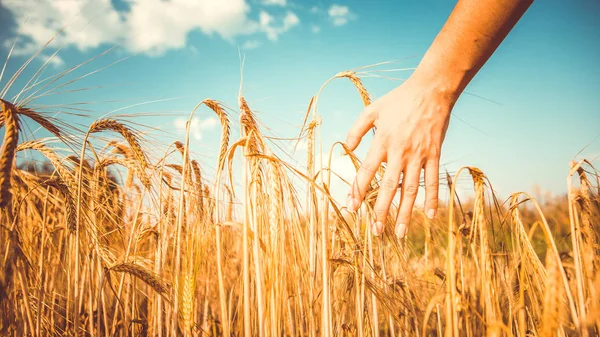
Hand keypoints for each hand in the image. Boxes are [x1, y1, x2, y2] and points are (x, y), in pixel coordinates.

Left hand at [345, 75, 454, 237]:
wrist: (430, 91)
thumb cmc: (399, 100)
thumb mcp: (372, 110)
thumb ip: (356, 130)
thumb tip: (346, 148)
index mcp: (382, 142)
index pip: (367, 171)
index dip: (358, 190)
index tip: (352, 208)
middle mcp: (400, 152)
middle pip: (388, 187)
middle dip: (381, 210)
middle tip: (376, 230)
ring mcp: (419, 155)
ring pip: (411, 189)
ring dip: (405, 213)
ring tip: (400, 233)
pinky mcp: (434, 154)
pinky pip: (433, 180)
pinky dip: (432, 198)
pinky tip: (430, 216)